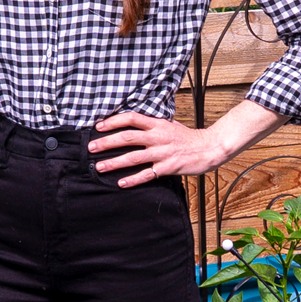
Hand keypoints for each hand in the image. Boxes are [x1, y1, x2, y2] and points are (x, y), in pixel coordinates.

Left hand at [89, 111, 235, 187]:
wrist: (209, 148)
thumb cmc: (188, 138)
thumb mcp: (169, 125)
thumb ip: (152, 124)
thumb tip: (132, 123)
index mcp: (158, 124)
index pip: (132, 118)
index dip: (114, 121)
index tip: (99, 126)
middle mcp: (158, 137)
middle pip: (128, 137)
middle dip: (107, 142)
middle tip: (91, 147)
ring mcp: (163, 153)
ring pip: (134, 157)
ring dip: (114, 162)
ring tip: (99, 166)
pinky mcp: (168, 167)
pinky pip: (147, 174)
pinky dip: (133, 179)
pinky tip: (121, 183)